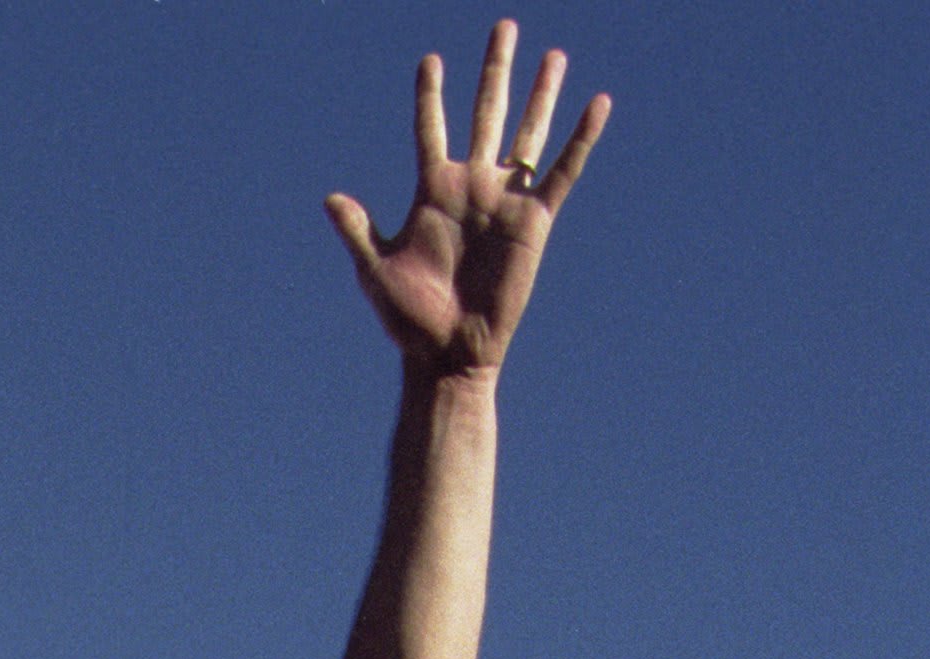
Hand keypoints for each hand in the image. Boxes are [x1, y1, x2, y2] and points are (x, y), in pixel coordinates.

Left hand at [326, 22, 609, 381]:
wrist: (447, 355)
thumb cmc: (408, 320)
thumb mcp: (376, 271)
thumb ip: (359, 230)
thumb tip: (331, 198)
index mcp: (431, 189)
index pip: (430, 127)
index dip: (430, 95)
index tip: (430, 61)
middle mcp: (471, 185)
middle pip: (485, 112)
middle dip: (495, 70)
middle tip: (503, 26)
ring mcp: (504, 199)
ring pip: (526, 133)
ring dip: (539, 93)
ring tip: (553, 54)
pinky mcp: (534, 221)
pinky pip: (562, 172)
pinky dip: (581, 139)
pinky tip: (598, 103)